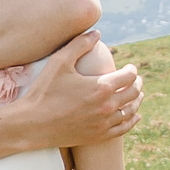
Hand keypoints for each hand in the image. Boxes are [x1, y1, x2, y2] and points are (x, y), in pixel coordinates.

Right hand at [16, 29, 140, 147]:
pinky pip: (123, 128)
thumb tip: (97, 33)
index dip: (132, 70)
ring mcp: (104, 123)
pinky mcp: (98, 136)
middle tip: (135, 79)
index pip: (129, 76)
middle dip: (137, 84)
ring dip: (136, 101)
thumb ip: (79, 44)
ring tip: (137, 94)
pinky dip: (132, 120)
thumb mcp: (59, 62)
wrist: (32, 124)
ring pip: (131, 110)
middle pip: (133, 93)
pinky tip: (135, 115)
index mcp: (101, 86)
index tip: (129, 67)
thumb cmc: (44, 91)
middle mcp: (107, 106)